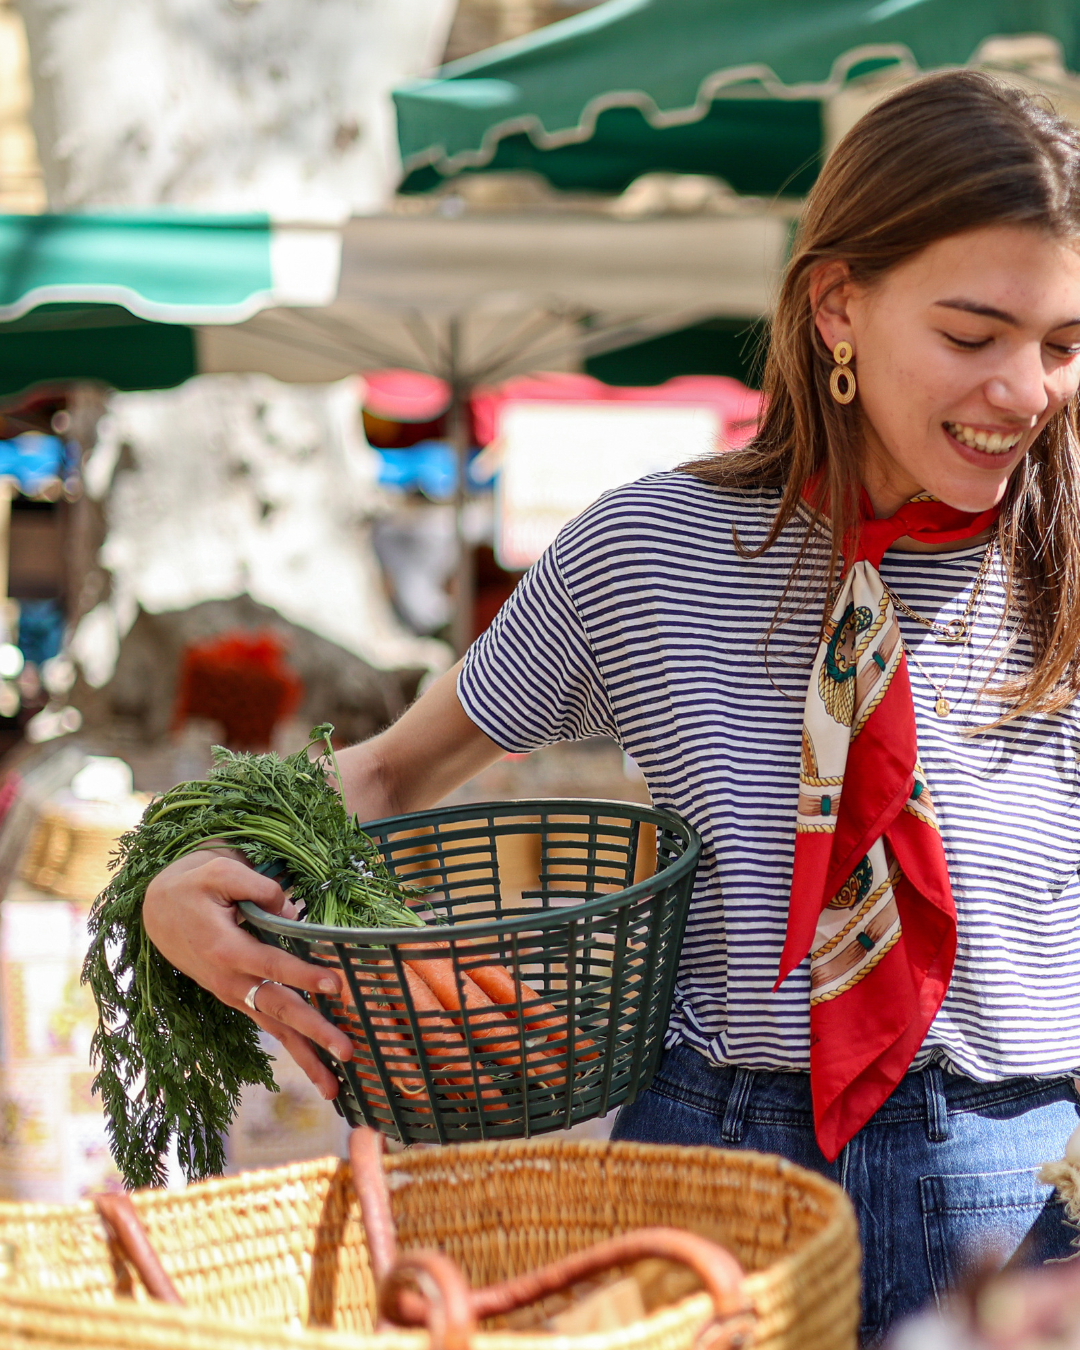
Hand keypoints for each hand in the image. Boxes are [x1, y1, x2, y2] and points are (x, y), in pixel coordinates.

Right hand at [142, 850, 352, 1098]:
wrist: (157, 911)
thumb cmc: (193, 885)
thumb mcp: (219, 870)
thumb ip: (257, 887)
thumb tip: (292, 912)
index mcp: (225, 948)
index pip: (272, 964)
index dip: (304, 974)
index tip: (337, 984)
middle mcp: (230, 980)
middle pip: (278, 1009)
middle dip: (314, 1032)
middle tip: (349, 1052)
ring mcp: (234, 994)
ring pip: (274, 1029)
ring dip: (306, 1058)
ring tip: (336, 1089)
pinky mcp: (239, 999)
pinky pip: (270, 1026)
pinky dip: (294, 1049)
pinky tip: (319, 1068)